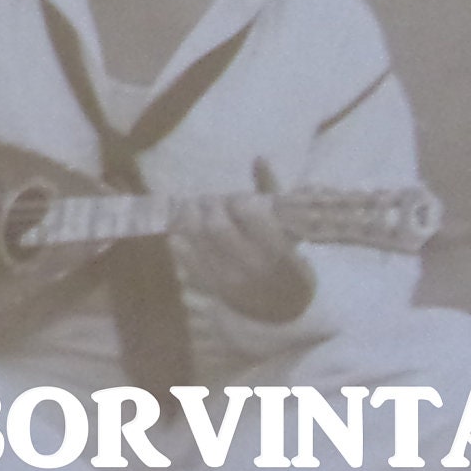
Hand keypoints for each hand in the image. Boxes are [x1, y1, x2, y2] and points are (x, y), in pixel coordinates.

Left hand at [171, 160, 313, 321]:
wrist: (283, 312)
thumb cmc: (289, 264)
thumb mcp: (291, 232)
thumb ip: (272, 194)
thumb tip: (259, 158)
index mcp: (278, 251)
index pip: (249, 213)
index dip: (240, 200)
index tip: (240, 200)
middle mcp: (252, 266)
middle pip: (216, 225)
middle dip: (210, 204)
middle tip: (211, 200)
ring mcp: (227, 280)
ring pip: (196, 239)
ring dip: (190, 215)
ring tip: (194, 208)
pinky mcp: (209, 287)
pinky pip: (184, 257)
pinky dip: (179, 236)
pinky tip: (183, 228)